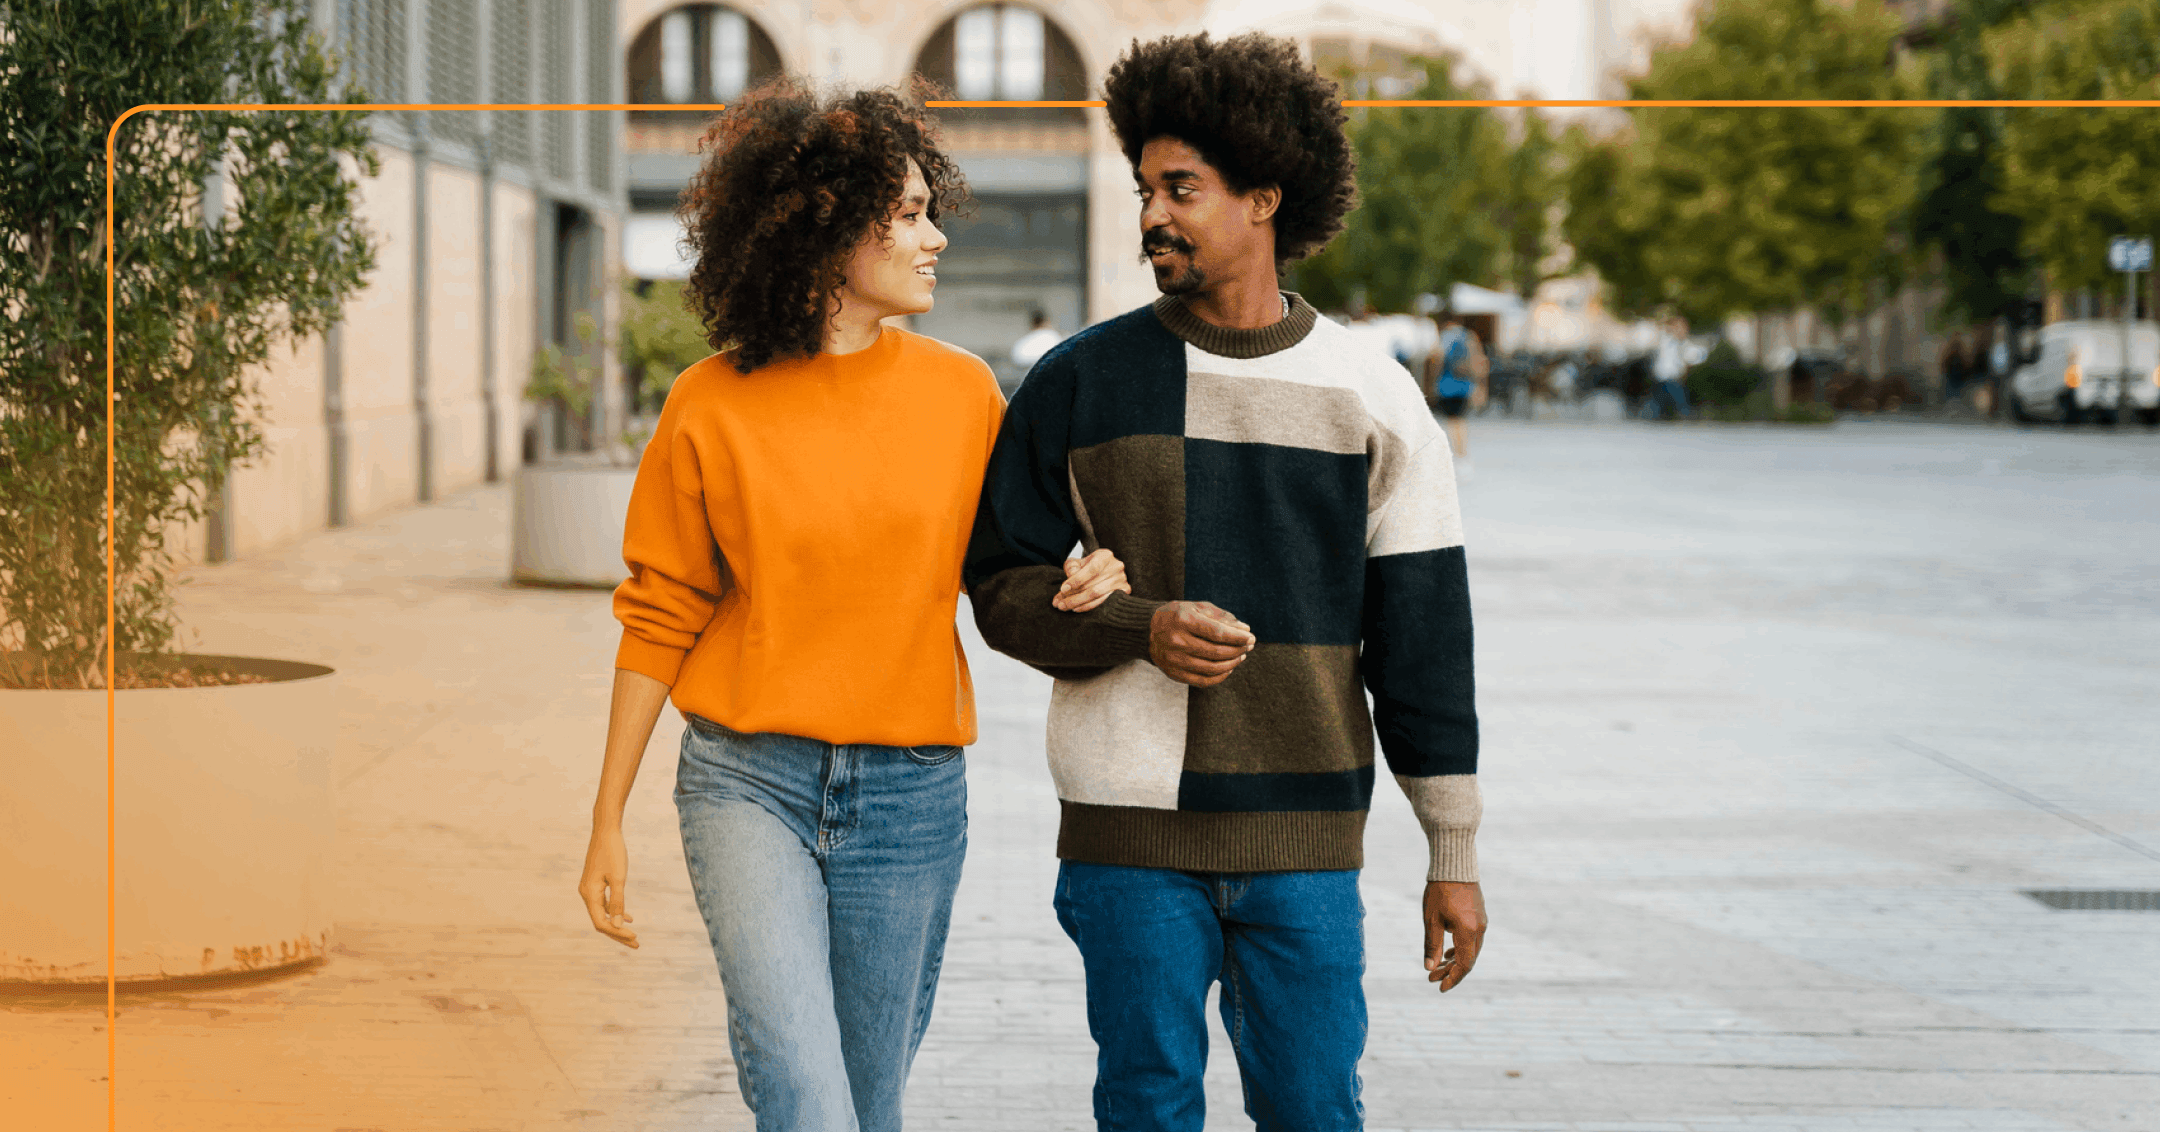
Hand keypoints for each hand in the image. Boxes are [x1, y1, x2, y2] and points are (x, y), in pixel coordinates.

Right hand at [578, 823, 638, 948]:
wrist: (606, 830)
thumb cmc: (613, 852)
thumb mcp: (619, 878)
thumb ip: (618, 901)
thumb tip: (619, 925)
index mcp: (589, 894)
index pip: (601, 922)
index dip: (617, 932)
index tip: (635, 936)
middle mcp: (586, 894)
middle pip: (601, 921)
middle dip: (618, 934)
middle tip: (636, 945)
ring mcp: (590, 889)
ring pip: (603, 914)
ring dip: (618, 925)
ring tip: (634, 937)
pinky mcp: (596, 883)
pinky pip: (604, 904)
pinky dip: (616, 912)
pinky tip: (629, 917)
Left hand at [1056, 548, 1132, 611]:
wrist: (1103, 570)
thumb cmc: (1088, 566)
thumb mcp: (1077, 563)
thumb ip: (1071, 568)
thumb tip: (1070, 581)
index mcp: (1105, 556)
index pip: (1092, 569)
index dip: (1077, 580)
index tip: (1063, 589)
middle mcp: (1116, 567)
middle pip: (1093, 586)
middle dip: (1073, 597)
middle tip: (1059, 603)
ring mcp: (1122, 580)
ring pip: (1098, 596)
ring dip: (1079, 603)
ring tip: (1065, 607)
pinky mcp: (1125, 591)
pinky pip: (1105, 603)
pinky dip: (1089, 607)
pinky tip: (1077, 609)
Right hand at [1147, 601, 1254, 686]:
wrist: (1147, 630)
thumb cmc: (1178, 615)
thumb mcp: (1196, 607)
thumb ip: (1221, 617)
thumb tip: (1245, 629)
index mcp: (1182, 620)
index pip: (1217, 632)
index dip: (1237, 637)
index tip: (1251, 637)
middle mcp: (1176, 641)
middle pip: (1216, 652)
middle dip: (1238, 649)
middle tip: (1249, 646)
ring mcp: (1173, 660)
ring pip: (1212, 668)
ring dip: (1232, 663)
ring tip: (1241, 655)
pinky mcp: (1173, 673)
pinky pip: (1202, 681)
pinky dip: (1220, 676)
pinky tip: (1228, 668)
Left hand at [1423, 880, 1484, 990]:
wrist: (1454, 865)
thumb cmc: (1440, 891)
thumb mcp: (1431, 920)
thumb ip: (1432, 945)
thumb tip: (1429, 968)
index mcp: (1468, 932)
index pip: (1464, 965)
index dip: (1452, 979)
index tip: (1439, 987)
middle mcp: (1480, 929)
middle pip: (1468, 959)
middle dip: (1450, 971)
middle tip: (1431, 977)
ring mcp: (1482, 922)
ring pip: (1471, 949)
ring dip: (1455, 960)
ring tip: (1438, 966)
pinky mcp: (1480, 915)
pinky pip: (1473, 939)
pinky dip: (1461, 948)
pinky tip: (1449, 951)